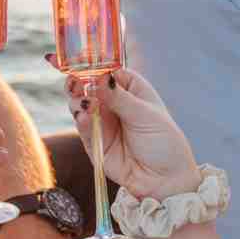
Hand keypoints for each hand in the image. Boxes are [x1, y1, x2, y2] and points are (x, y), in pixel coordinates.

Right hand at [63, 68, 200, 199]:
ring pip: (80, 104)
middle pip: (87, 85)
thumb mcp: (146, 116)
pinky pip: (82, 127)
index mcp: (131, 89)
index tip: (74, 57)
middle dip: (77, 81)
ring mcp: (102, 122)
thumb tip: (100, 76)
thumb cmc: (165, 143)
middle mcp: (114, 103)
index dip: (90, 62)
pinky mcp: (94, 143)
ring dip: (76, 100)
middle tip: (74, 81)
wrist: (166, 181)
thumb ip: (120, 98)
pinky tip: (84, 116)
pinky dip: (81, 120)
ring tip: (83, 102)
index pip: (106, 69)